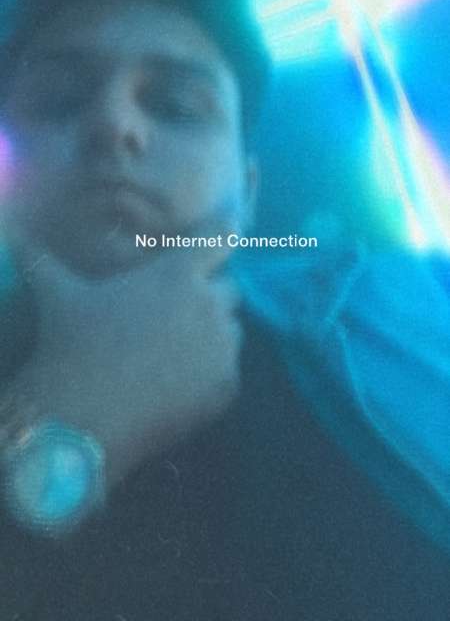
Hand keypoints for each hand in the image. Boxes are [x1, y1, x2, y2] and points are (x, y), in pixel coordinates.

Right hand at [11, 234, 241, 487]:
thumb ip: (42, 261)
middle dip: (210, 295)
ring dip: (214, 334)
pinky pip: (229, 370)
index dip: (224, 232)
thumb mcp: (58, 296)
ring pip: (232, 330)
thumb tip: (13, 235)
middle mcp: (208, 305)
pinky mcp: (226, 386)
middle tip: (177, 311)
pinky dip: (212, 373)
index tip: (229, 227)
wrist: (82, 419)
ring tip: (176, 350)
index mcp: (176, 275)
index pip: (219, 238)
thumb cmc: (73, 346)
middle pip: (229, 288)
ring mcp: (222, 347)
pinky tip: (179, 383)